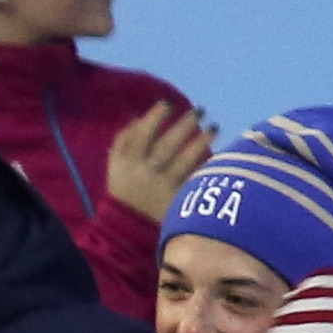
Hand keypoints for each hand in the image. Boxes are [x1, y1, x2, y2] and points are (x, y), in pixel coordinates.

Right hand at [103, 95, 213, 220]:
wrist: (126, 228)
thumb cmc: (124, 188)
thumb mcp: (115, 163)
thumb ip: (125, 139)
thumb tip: (140, 116)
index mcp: (127, 162)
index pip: (142, 135)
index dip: (155, 117)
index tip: (168, 104)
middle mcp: (145, 173)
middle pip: (167, 146)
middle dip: (185, 124)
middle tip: (201, 110)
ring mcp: (162, 188)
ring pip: (184, 161)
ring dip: (201, 141)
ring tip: (214, 127)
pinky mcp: (177, 202)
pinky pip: (194, 180)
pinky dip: (205, 166)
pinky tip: (216, 155)